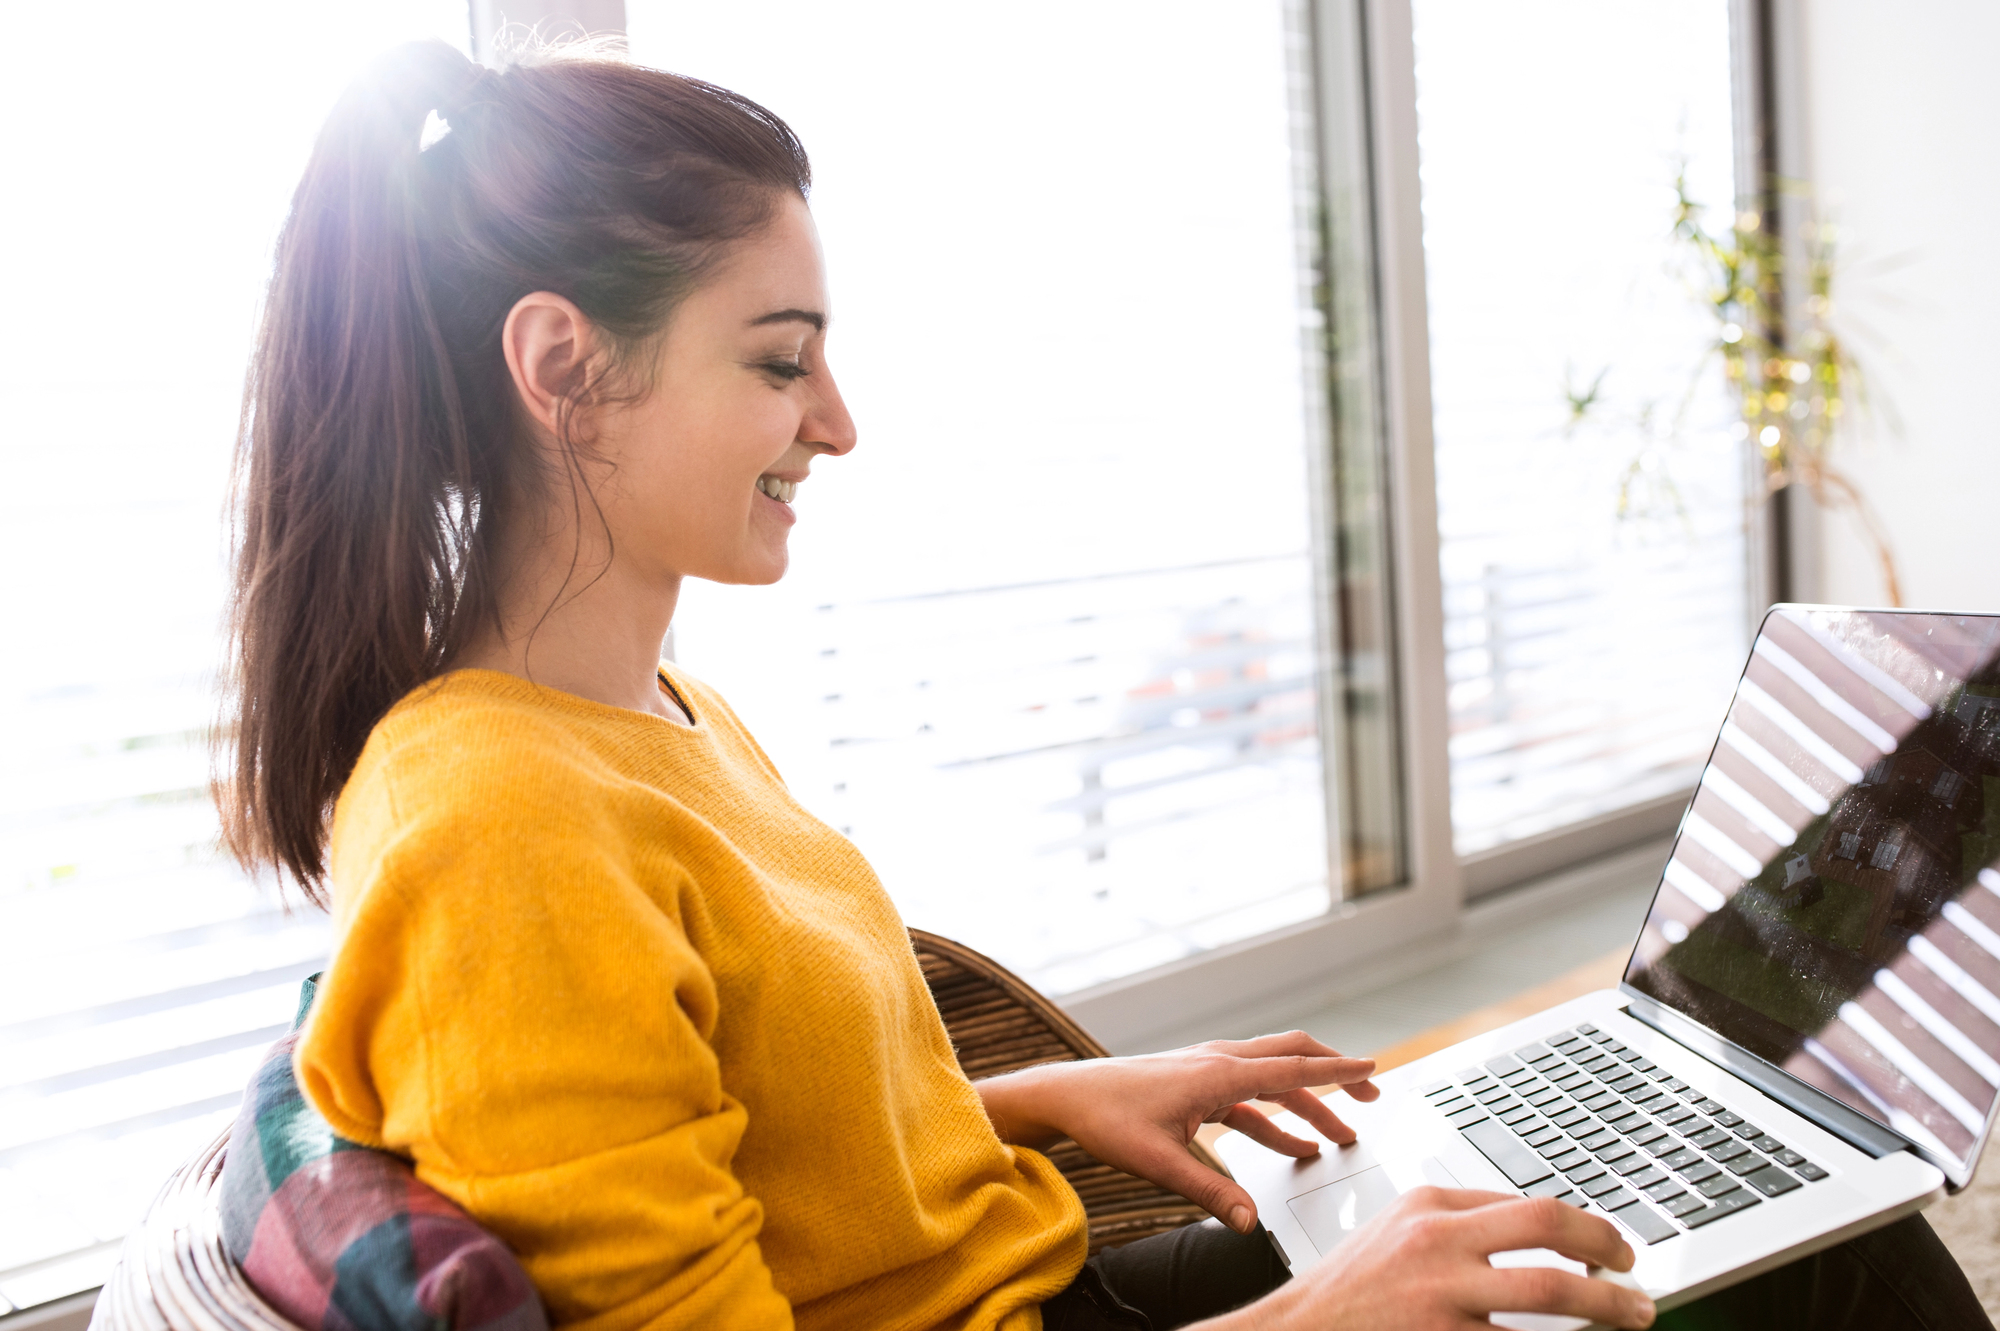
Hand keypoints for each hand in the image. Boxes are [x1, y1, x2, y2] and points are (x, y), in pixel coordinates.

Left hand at [973, 1031, 1377, 1233]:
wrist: (1069, 1096)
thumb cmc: (1106, 1118)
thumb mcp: (1159, 1162)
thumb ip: (1209, 1193)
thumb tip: (1248, 1222)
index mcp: (1217, 1073)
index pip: (1292, 1068)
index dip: (1337, 1072)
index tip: (1372, 1070)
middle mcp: (1217, 1061)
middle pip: (1290, 1059)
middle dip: (1333, 1076)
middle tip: (1369, 1094)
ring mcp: (1207, 1069)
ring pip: (1271, 1079)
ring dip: (1306, 1105)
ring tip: (1337, 1137)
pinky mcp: (1196, 1085)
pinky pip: (1248, 1098)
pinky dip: (1274, 1119)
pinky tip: (1290, 1148)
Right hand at [1213, 1188, 1654, 1330]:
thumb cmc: (1350, 1289)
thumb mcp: (1398, 1233)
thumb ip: (1458, 1225)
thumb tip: (1538, 1232)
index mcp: (1430, 1204)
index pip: (1529, 1203)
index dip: (1586, 1228)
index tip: (1613, 1248)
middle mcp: (1437, 1239)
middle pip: (1548, 1227)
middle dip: (1607, 1250)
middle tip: (1636, 1275)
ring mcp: (1440, 1293)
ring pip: (1550, 1292)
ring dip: (1607, 1306)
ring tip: (1634, 1316)